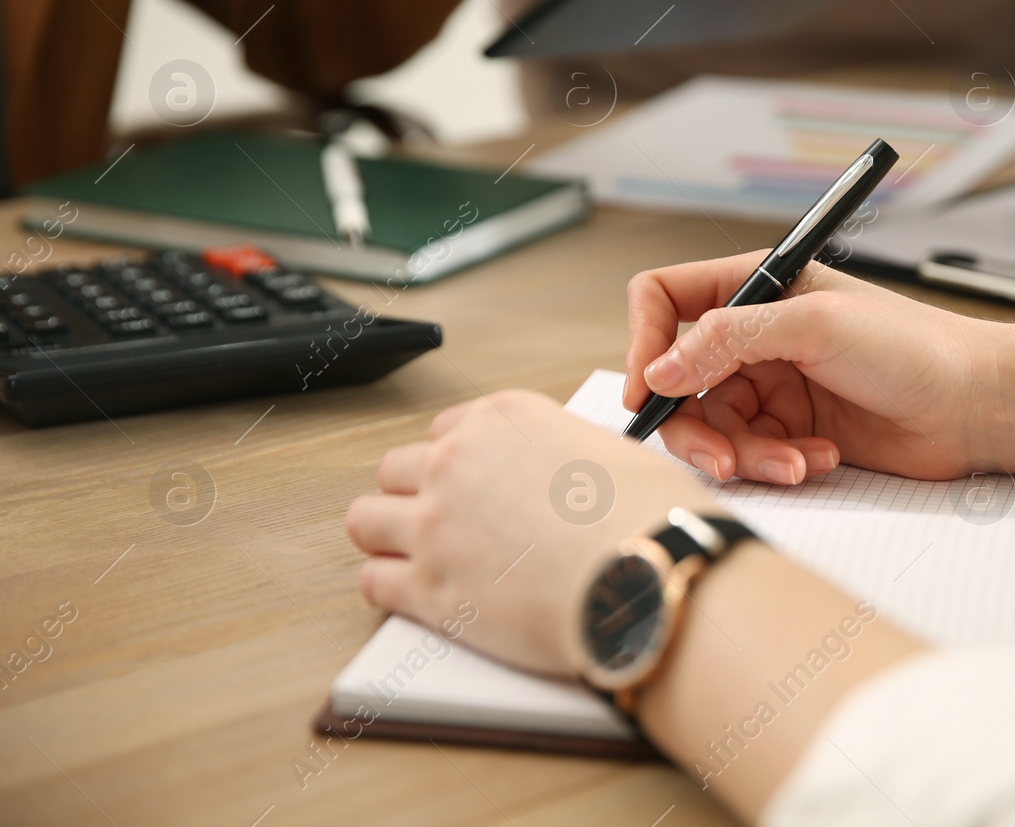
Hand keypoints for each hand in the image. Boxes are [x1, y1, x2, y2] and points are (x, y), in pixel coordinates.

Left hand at [345, 390, 710, 675]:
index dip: (460, 462)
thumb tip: (570, 479)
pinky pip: (373, 580)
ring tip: (413, 556)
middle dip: (416, 494)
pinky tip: (413, 594)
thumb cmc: (649, 517)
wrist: (648, 576)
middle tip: (445, 521)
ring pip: (366, 519)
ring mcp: (434, 525)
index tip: (472, 483)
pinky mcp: (428, 589)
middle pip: (397, 469)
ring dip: (387, 535)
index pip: (447, 430)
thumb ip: (567, 456)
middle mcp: (457, 462)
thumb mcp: (613, 453)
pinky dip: (389, 588)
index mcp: (503, 418)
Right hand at [624, 252, 1000, 484]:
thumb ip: (729, 339)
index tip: (648, 391)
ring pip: (715, 429)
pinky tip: (822, 460)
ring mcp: (773, 384)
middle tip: (721, 462)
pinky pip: (752, 456)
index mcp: (757, 286)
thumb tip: (658, 371)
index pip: (664, 299)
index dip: (645, 342)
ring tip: (796, 463)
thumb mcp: (815, 326)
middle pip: (679, 381)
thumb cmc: (913, 346)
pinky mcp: (793, 431)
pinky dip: (778, 465)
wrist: (976, 406)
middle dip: (695, 427)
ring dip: (748, 456)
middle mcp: (757, 334)